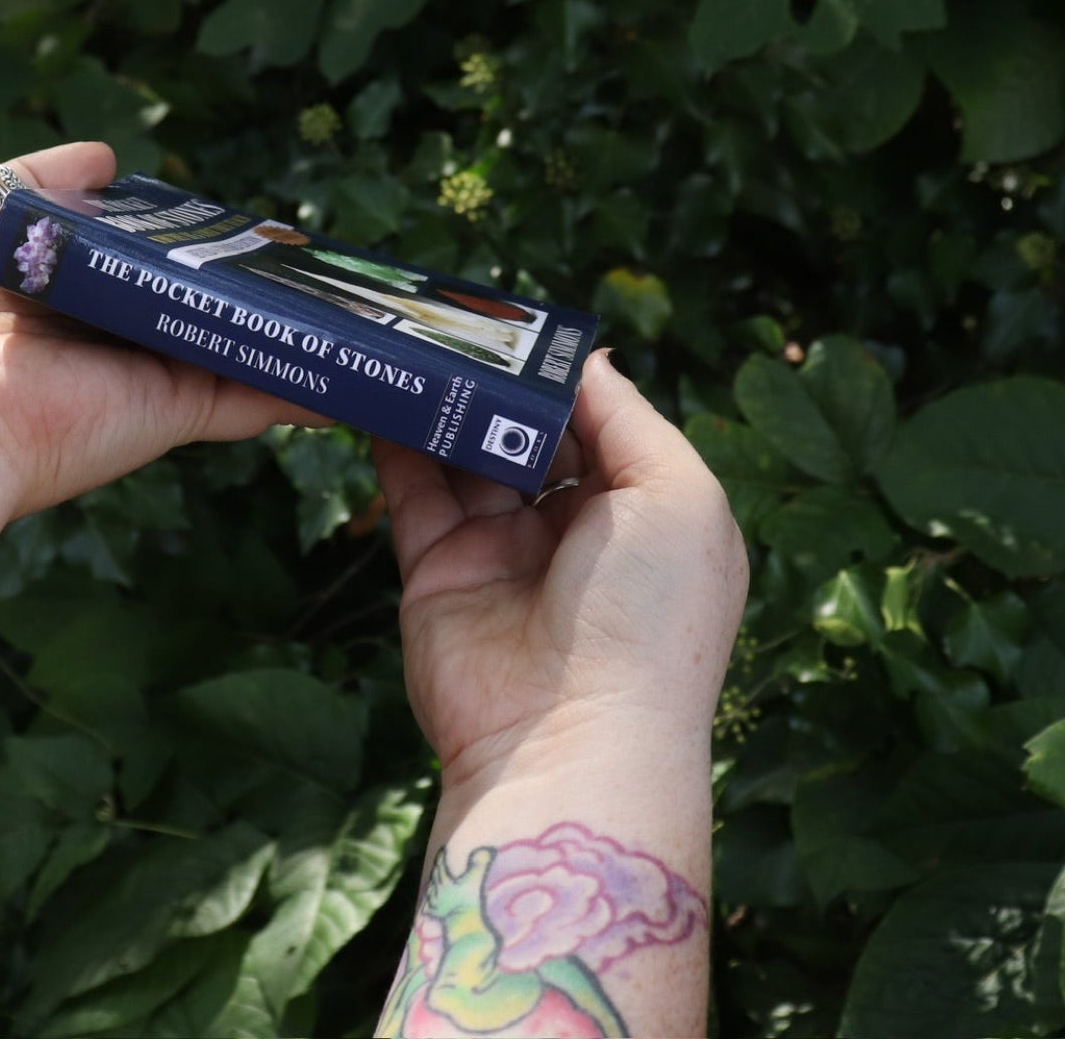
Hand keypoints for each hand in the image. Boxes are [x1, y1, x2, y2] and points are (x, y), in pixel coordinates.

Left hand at [0, 141, 321, 519]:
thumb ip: (49, 176)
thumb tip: (110, 160)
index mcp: (71, 285)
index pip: (143, 255)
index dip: (187, 234)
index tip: (236, 215)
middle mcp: (117, 330)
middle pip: (199, 297)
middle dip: (250, 275)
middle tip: (308, 248)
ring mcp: (153, 371)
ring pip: (239, 340)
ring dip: (292, 323)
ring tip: (356, 294)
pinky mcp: (179, 409)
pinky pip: (256, 392)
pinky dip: (311, 386)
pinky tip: (361, 369)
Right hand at [374, 351, 747, 791]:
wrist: (569, 741)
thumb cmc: (648, 615)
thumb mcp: (677, 495)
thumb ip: (629, 417)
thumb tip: (587, 360)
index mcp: (643, 517)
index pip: (600, 426)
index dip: (567, 379)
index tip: (526, 326)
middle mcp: (574, 534)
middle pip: (529, 437)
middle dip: (501, 386)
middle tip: (462, 323)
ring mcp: (502, 553)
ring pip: (468, 457)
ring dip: (448, 403)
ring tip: (420, 342)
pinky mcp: (439, 572)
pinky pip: (414, 494)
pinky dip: (397, 443)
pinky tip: (387, 390)